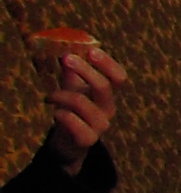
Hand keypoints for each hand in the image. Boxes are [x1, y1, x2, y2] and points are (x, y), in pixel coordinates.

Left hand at [42, 43, 123, 170]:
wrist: (68, 143)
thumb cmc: (72, 111)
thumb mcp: (73, 88)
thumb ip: (72, 72)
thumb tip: (67, 49)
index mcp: (107, 95)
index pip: (119, 77)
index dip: (108, 64)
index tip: (91, 51)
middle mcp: (108, 108)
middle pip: (103, 86)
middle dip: (84, 70)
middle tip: (66, 59)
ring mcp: (100, 125)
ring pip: (82, 103)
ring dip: (62, 94)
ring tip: (50, 96)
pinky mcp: (87, 139)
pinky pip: (76, 123)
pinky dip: (63, 114)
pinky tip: (56, 112)